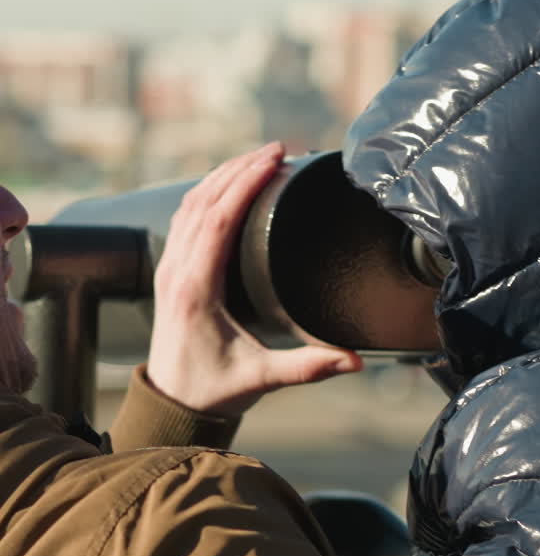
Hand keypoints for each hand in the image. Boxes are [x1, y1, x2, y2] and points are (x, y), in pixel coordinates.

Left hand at [146, 143, 361, 414]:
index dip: (245, 183)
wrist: (171, 406)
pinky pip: (183, 218)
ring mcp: (168, 268)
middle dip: (239, 168)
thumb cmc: (212, 391)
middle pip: (203, 201)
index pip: (217, 219)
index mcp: (196, 288)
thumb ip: (308, 368)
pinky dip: (206, 192)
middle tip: (276, 149)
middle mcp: (177, 271)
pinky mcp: (169, 272)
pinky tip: (227, 183)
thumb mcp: (260, 378)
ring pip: (189, 204)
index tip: (273, 160)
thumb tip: (355, 361)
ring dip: (221, 175)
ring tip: (257, 157)